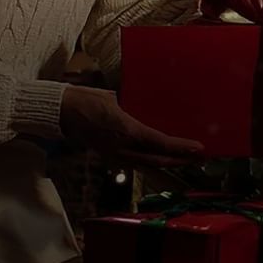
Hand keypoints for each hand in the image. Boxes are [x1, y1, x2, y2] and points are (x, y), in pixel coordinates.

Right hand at [59, 86, 202, 167]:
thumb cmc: (87, 100)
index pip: (159, 143)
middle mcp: (121, 147)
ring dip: (168, 163)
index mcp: (125, 130)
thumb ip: (133, 106)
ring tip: (186, 160)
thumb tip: (149, 105)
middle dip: (181, 160)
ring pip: (148, 164)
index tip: (198, 148)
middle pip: (157, 160)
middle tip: (201, 157)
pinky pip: (136, 162)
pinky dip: (152, 162)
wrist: (62, 113)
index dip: (180, 148)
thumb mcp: (114, 98)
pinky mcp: (111, 156)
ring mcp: (115, 154)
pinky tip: (162, 159)